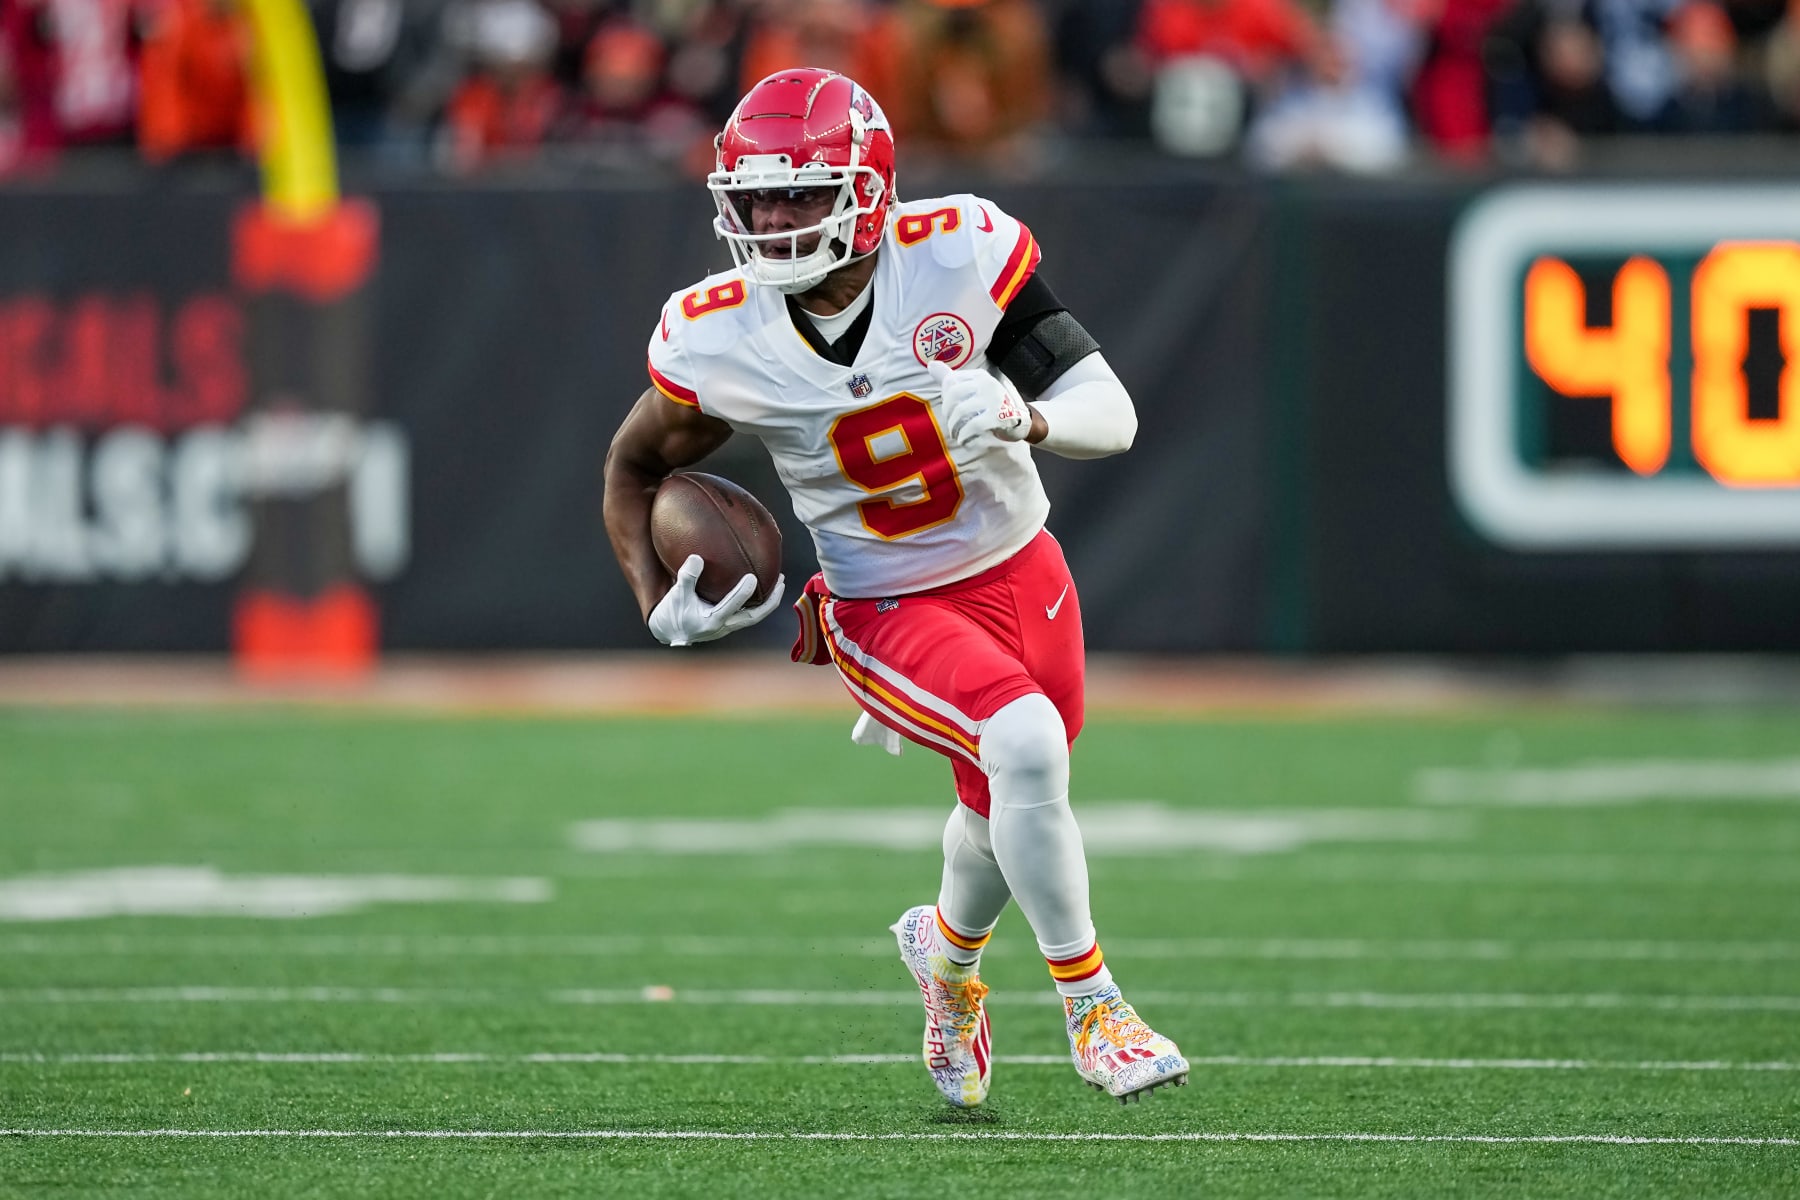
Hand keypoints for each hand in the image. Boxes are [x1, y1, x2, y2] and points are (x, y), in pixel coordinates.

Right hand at [648, 554, 785, 646]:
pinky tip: (763, 589)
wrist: (669, 632)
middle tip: (781, 581)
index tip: (752, 577)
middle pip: (754, 616)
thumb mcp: (676, 594)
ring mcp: (728, 627)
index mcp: (711, 621)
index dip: (742, 593)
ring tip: (779, 583)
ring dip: (768, 602)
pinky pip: (748, 614)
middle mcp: (724, 626)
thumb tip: (697, 557)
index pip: (731, 606)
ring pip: (754, 616)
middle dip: (770, 601)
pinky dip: (758, 602)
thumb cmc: (672, 613)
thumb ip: (687, 577)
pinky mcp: (728, 625)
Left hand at [930, 360, 1029, 446]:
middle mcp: (986, 383)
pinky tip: (964, 440)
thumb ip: (952, 378)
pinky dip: (964, 435)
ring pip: (961, 412)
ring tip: (956, 434)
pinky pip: (973, 426)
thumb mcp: (974, 389)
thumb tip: (930, 364)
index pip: (950, 382)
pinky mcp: (998, 416)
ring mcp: (993, 399)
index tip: (951, 410)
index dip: (945, 399)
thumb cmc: (992, 405)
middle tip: (951, 424)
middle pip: (953, 395)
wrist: (1021, 421)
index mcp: (979, 376)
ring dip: (954, 427)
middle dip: (948, 414)